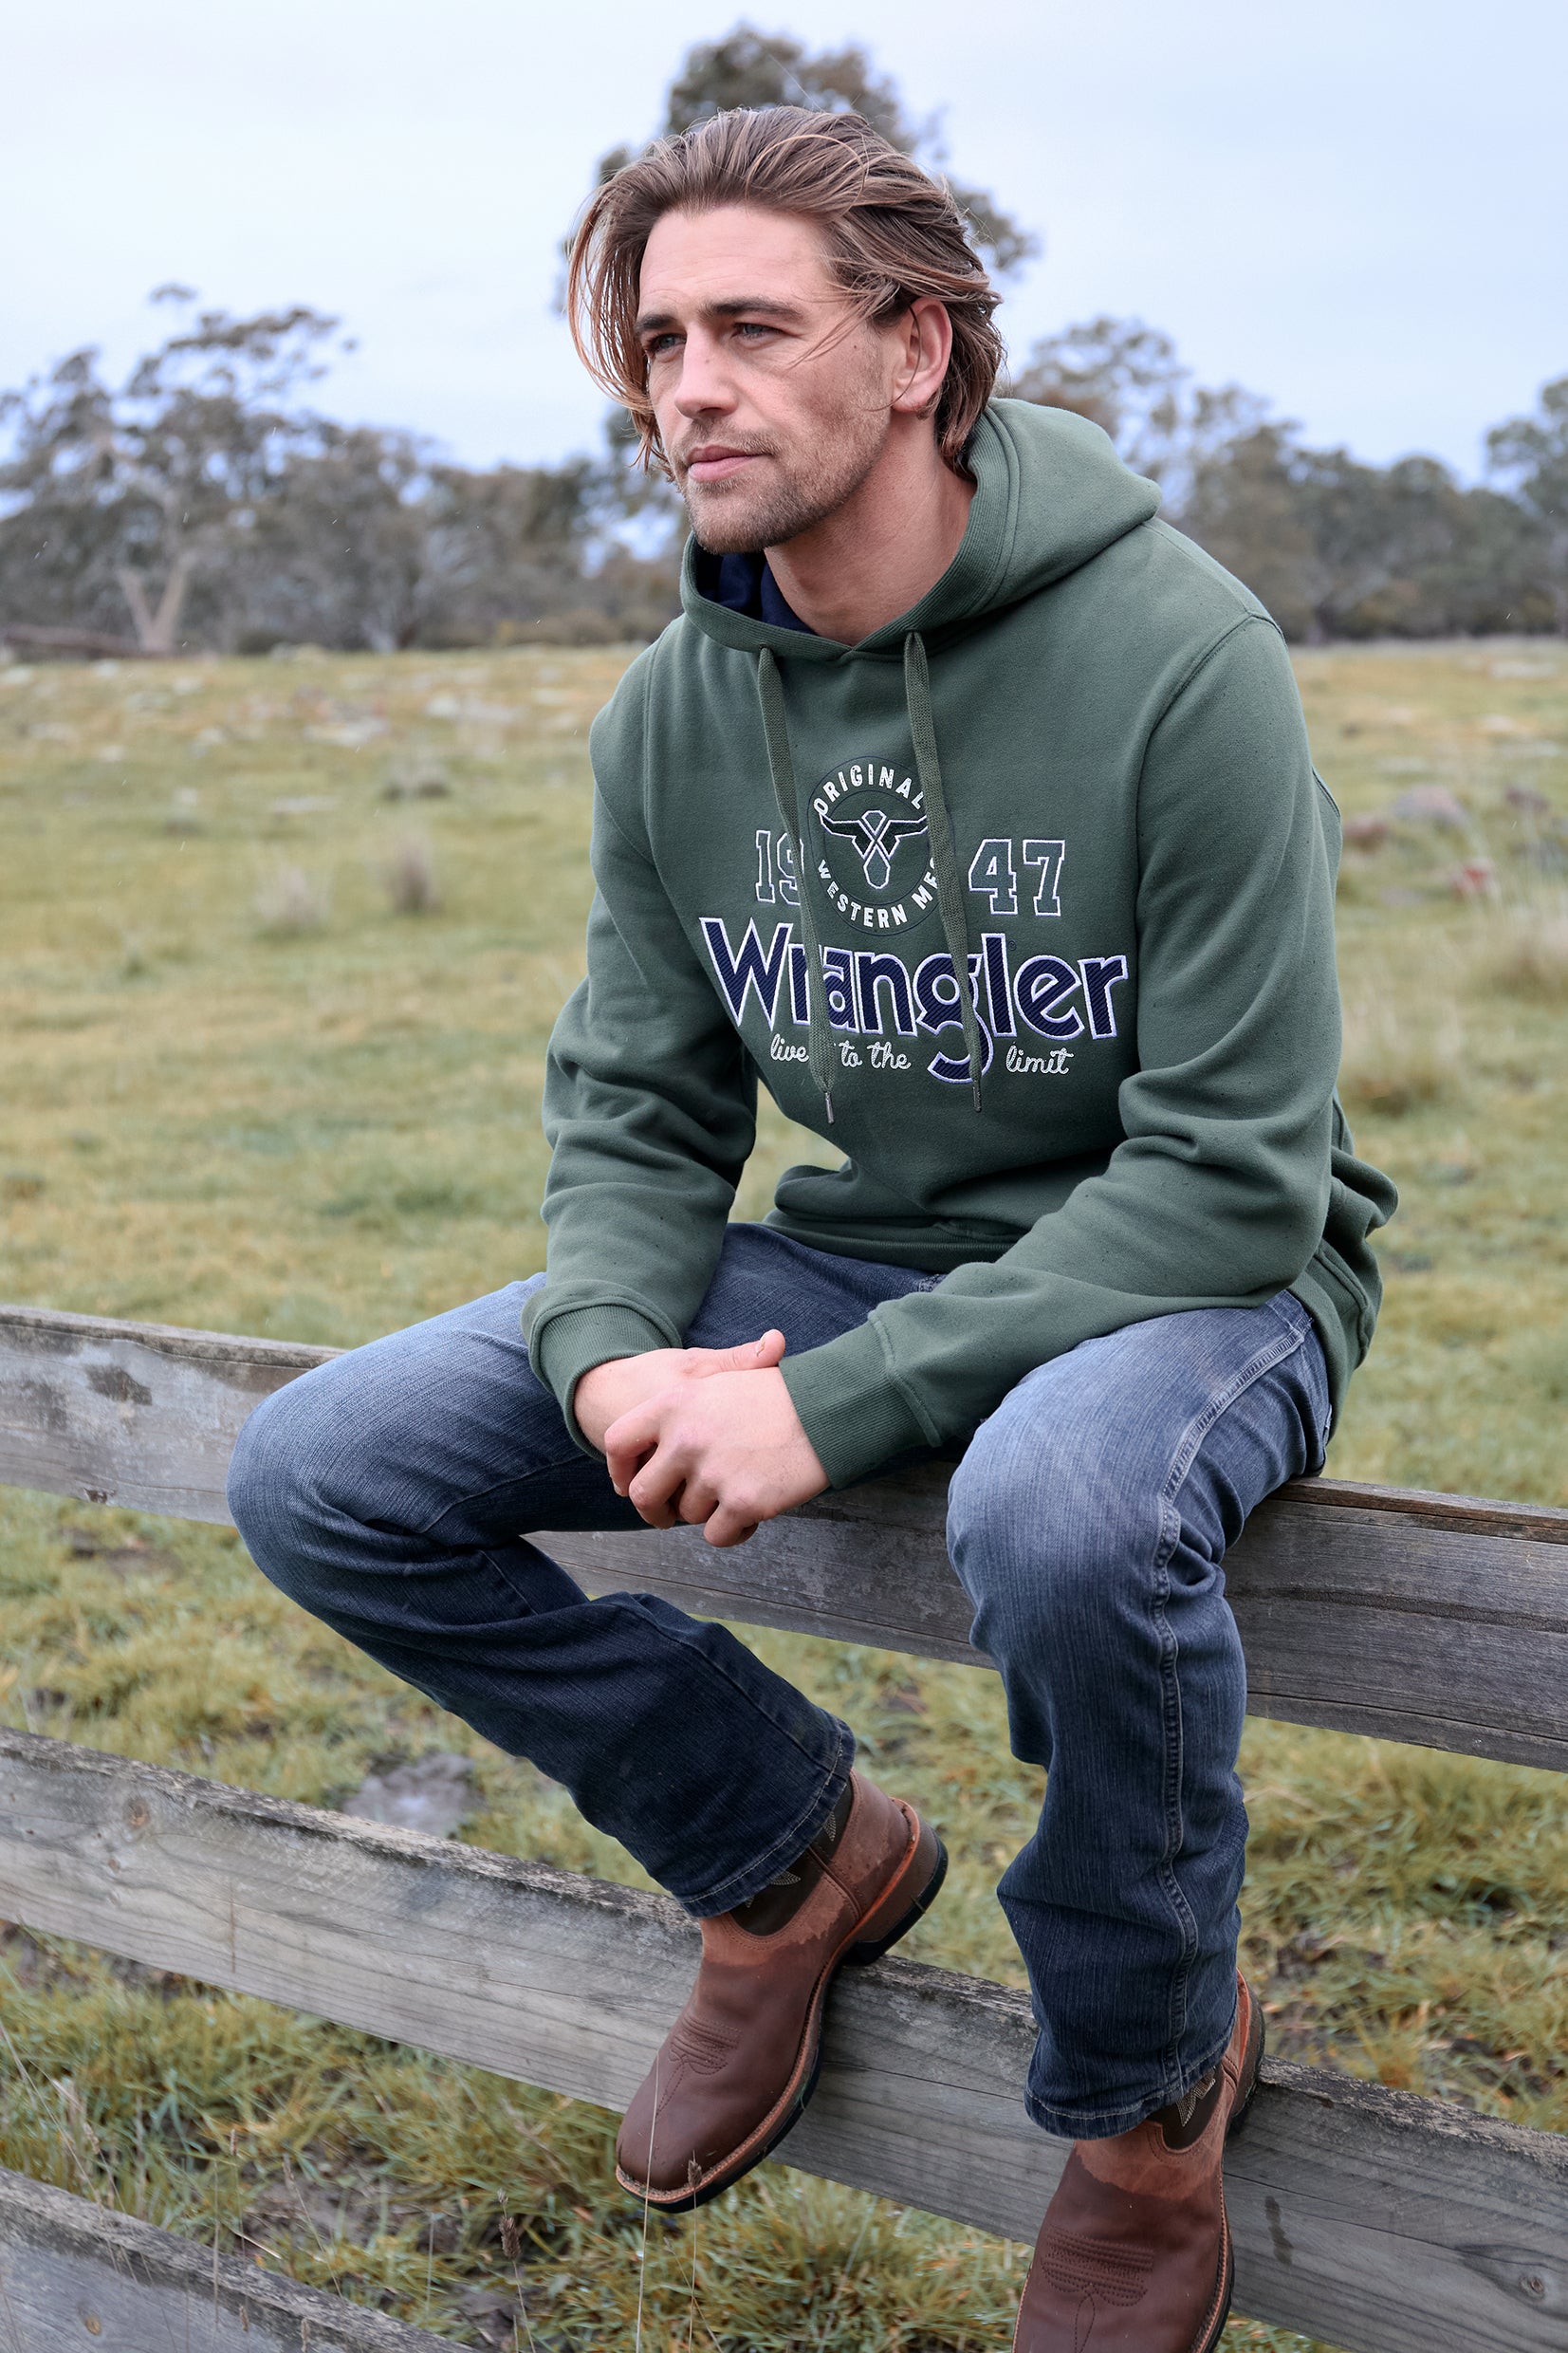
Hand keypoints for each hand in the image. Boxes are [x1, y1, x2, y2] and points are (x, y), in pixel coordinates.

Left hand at [602, 1333, 828, 1548]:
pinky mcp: (742, 1502)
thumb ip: (683, 1411)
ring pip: (688, 1516)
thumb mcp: (723, 1382)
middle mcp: (686, 1438)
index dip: (619, 1469)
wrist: (828, 1409)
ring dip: (708, 1513)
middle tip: (669, 1515)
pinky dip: (732, 1531)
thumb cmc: (778, 1395)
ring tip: (736, 1494)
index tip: (629, 1483)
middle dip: (655, 1511)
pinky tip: (750, 1514)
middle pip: (644, 1494)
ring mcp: (713, 1472)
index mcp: (675, 1403)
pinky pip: (717, 1535)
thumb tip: (659, 1444)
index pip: (618, 1442)